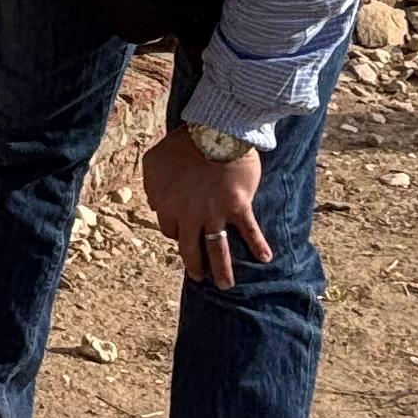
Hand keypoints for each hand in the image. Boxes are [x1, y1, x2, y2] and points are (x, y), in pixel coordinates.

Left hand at [141, 129, 271, 287]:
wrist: (215, 131)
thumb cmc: (182, 144)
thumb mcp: (153, 162)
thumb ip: (152, 186)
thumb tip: (155, 204)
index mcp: (167, 204)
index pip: (170, 229)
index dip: (177, 232)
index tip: (185, 233)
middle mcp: (189, 214)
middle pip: (190, 248)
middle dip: (194, 265)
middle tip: (199, 277)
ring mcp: (215, 212)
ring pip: (217, 249)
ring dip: (222, 269)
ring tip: (226, 285)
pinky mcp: (238, 206)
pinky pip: (250, 231)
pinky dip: (259, 246)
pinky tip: (266, 259)